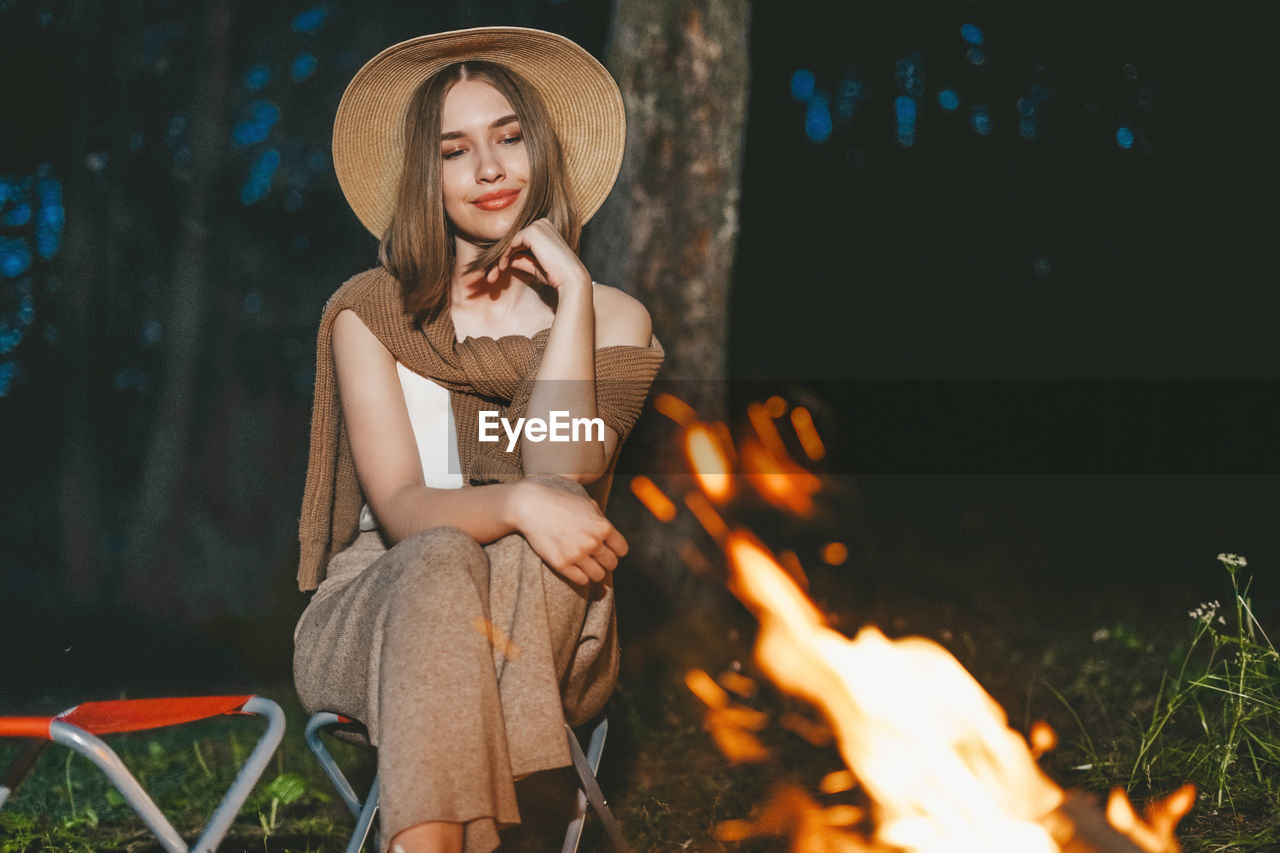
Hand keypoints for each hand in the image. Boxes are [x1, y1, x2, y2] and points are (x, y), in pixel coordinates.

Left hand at [485, 218, 590, 293]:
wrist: (570, 278)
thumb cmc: (556, 275)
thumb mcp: (535, 266)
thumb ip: (522, 260)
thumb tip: (507, 260)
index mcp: (545, 228)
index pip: (520, 240)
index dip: (507, 255)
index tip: (499, 271)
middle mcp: (542, 223)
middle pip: (513, 239)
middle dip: (500, 257)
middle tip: (491, 275)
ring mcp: (537, 225)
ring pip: (509, 240)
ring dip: (500, 257)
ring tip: (494, 274)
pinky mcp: (532, 231)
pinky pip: (510, 243)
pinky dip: (503, 255)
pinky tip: (502, 267)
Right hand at [509, 480, 627, 584]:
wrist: (531, 507)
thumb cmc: (560, 503)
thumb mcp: (587, 504)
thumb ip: (602, 521)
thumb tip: (612, 538)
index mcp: (603, 527)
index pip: (621, 550)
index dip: (615, 550)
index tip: (607, 550)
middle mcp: (593, 542)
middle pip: (611, 564)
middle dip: (605, 561)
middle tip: (594, 557)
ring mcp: (577, 554)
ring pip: (598, 575)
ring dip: (594, 571)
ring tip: (585, 565)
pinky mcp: (562, 564)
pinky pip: (581, 580)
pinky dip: (581, 577)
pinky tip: (574, 568)